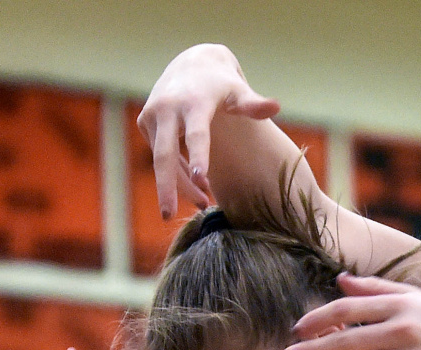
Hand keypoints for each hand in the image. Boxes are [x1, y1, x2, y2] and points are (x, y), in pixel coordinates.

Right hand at [137, 44, 280, 215]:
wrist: (191, 63)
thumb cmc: (222, 85)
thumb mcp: (238, 91)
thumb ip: (253, 104)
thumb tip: (275, 106)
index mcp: (193, 102)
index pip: (196, 134)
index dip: (198, 157)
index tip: (201, 181)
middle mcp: (168, 108)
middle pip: (164, 155)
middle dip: (167, 187)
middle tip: (169, 216)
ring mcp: (153, 115)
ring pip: (162, 161)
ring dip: (178, 187)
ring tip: (204, 205)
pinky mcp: (145, 122)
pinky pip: (159, 155)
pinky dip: (175, 174)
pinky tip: (194, 188)